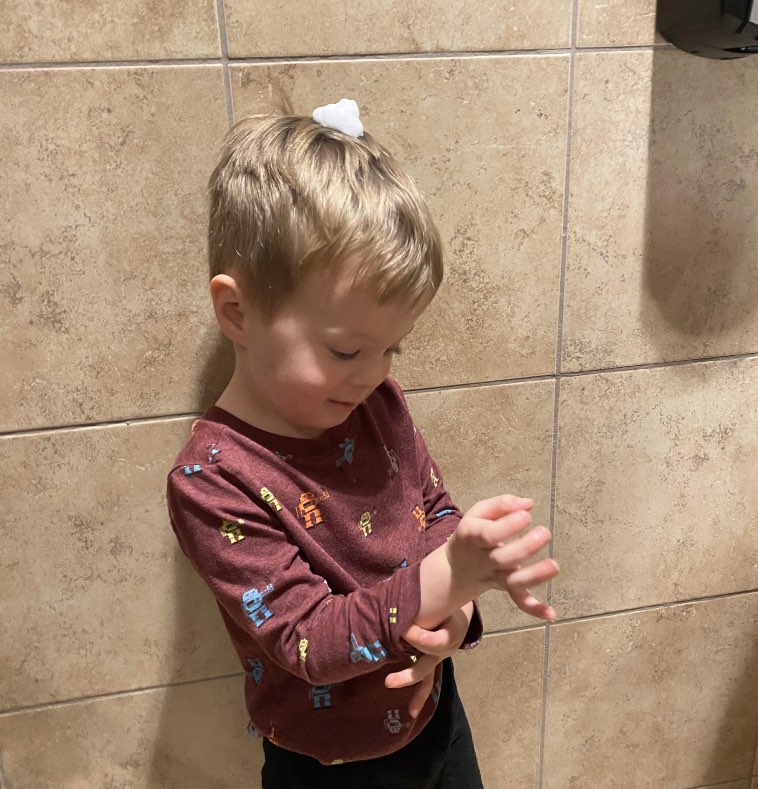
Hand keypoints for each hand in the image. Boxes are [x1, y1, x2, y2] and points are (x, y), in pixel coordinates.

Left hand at [387, 604, 472, 717]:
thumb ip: (424, 599)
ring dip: (410, 683)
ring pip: (426, 675)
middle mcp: (445, 648)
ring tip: (395, 693)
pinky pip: (427, 682)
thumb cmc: (446, 602)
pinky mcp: (430, 661)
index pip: (436, 643)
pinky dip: (419, 696)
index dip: (418, 638)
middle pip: (428, 664)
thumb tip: (395, 591)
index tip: (403, 630)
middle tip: (389, 679)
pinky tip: (411, 712)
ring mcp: (437, 657)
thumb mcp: (442, 599)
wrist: (457, 609)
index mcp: (452, 631)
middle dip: (409, 672)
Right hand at [447, 495, 558, 620]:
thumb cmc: (474, 532)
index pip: (489, 534)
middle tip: (545, 532)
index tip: (527, 515)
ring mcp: (495, 577)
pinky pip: (518, 600)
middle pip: (502, 559)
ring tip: (555, 566)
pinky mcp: (506, 588)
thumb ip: (501, 505)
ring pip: (513, 582)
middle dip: (525, 548)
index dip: (508, 525)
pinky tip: (551, 613)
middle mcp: (483, 560)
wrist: (458, 566)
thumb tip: (528, 503)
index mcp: (472, 537)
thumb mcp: (478, 513)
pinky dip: (534, 609)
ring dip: (534, 577)